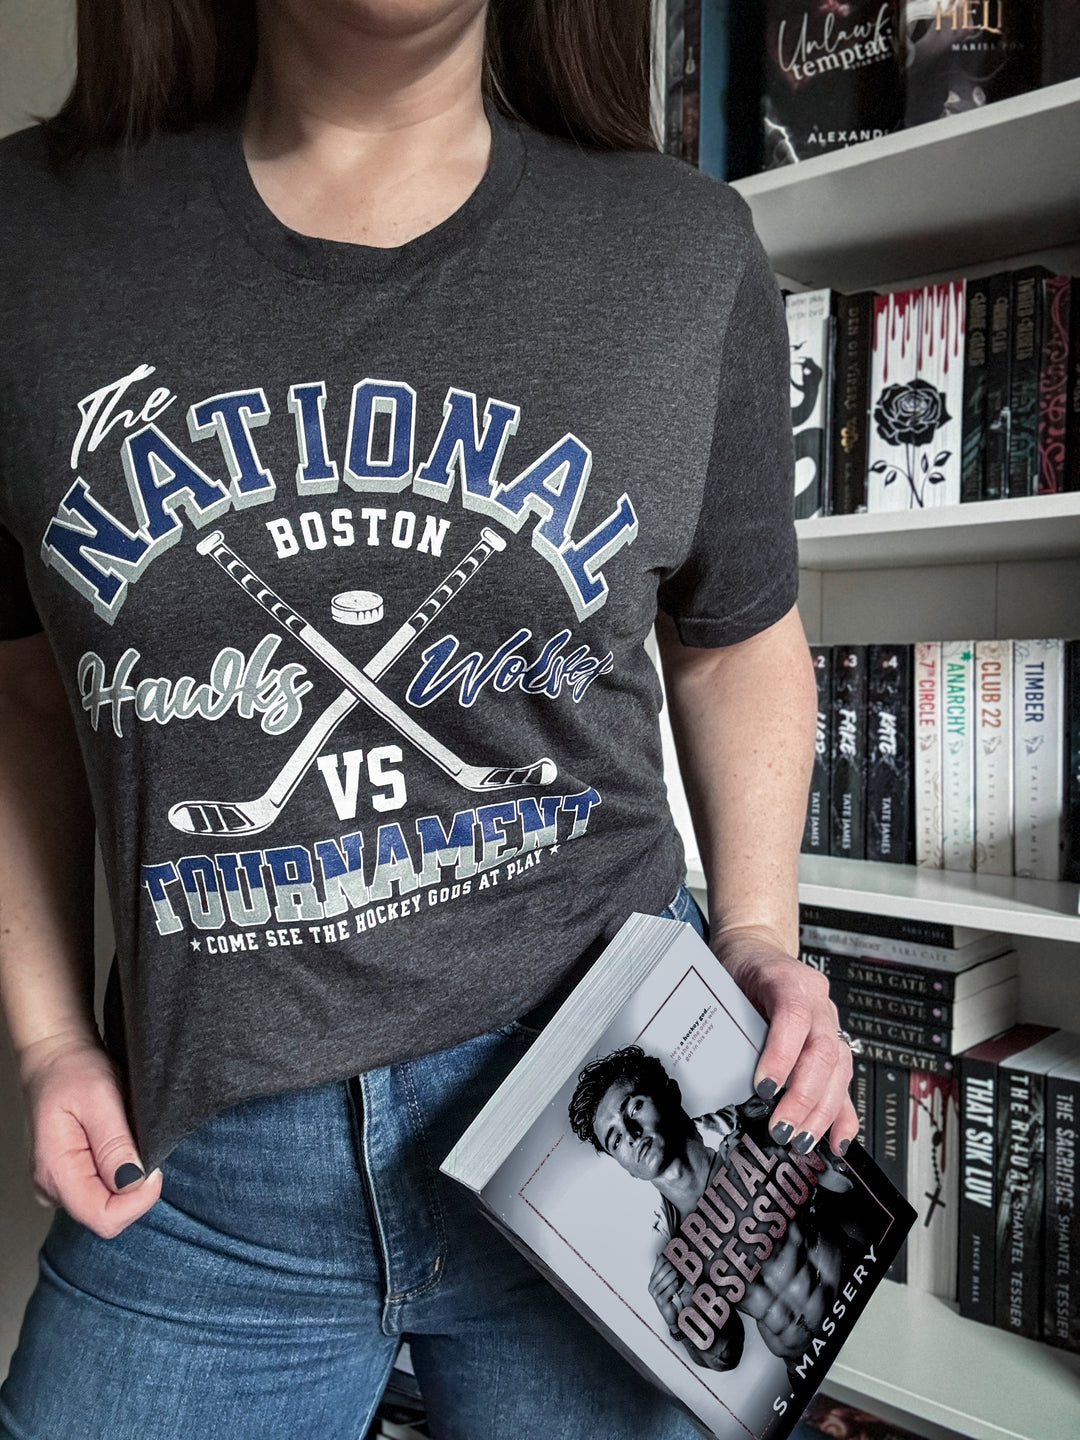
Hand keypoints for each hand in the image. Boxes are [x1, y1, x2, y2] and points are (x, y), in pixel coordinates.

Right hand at [18, 1031, 161, 1237]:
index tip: (155, 1169)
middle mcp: (52, 1187)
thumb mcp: (100, 1098)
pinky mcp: (69, 1178)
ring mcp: (59, 1185)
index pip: (102, 1217)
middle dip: (135, 1191)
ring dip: (127, 1182)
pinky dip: (120, 1176)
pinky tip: (120, 1149)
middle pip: (106, 1216)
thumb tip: (132, 1184)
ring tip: (127, 1142)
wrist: (56, 1058)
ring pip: (106, 1206)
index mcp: (56, 1170)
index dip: (137, 1201)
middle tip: (143, 1147)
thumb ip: (115, 1144)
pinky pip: (101, 1192)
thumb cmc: (74, 1072)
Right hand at [648, 1250, 683, 1330]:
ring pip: (665, 1280)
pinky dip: (674, 1286)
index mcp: (653, 1279)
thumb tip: (669, 1255)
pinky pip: (668, 1290)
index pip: (658, 1264)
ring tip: (678, 1274)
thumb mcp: (669, 1282)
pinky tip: (677, 1284)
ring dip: (673, 1276)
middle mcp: (652, 1286)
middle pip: (661, 1271)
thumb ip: (668, 1270)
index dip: (665, 1257)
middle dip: (670, 1266)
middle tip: (678, 1264)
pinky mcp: (661, 1302)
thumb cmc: (670, 1297)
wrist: (671, 1316)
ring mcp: (655, 1295)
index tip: (672, 1252)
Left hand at [714, 927, 856, 1155]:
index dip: (781, 1054)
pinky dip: (842, 1114)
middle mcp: (818, 1002)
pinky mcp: (834, 1044)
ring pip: (839, 1070)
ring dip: (821, 1111)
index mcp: (789, 979)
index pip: (793, 1015)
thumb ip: (724, 1015)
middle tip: (781, 1127)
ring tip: (800, 1140)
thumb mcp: (724, 978)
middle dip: (803, 1096)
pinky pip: (845, 1081)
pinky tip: (836, 1140)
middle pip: (823, 1050)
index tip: (762, 1087)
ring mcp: (830, 1023)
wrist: (757, 948)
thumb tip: (704, 1063)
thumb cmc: (739, 966)